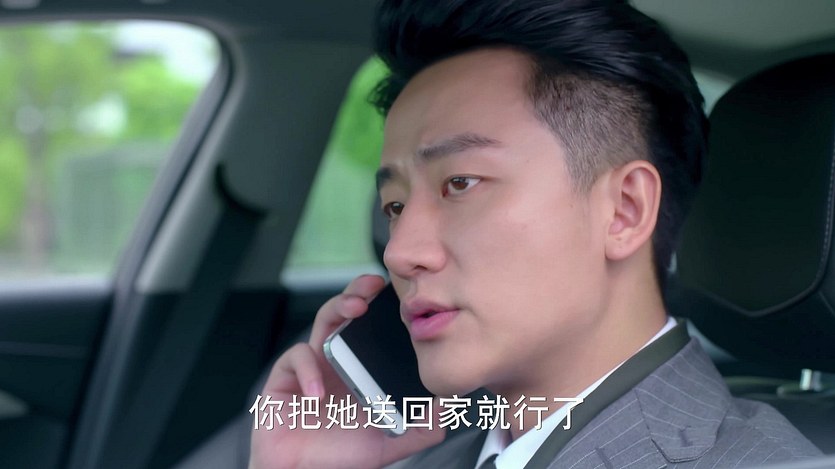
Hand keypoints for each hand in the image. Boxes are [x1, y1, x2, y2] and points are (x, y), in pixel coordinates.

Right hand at [249, 275, 444, 468]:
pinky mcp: (285, 376)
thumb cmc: (338, 457)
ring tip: (354, 310)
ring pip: (324, 321)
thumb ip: (418, 429)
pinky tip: (317, 394)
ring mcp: (312, 365)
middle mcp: (338, 361)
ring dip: (338, 308)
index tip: (401, 295)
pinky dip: (308, 370)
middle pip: (348, 312)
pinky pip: (296, 358)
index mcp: (361, 370)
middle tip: (374, 286)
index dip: (385, 308)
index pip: (374, 328)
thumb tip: (448, 409)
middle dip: (360, 291)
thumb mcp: (388, 442)